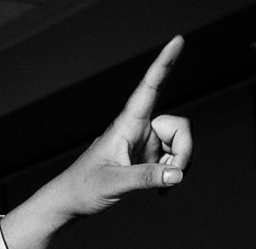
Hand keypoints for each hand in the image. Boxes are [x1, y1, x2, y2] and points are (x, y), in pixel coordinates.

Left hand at [4, 37, 192, 248]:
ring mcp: (146, 144)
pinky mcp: (148, 158)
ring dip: (179, 165)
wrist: (72, 201)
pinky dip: (173, 174)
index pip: (149, 87)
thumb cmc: (84, 187)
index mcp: (127, 124)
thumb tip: (177, 174)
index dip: (164, 63)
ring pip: (181, 145)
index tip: (178, 41)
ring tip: (161, 186)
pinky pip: (175, 160)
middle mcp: (140, 129)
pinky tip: (161, 188)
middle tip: (173, 175)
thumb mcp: (114, 183)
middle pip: (180, 127)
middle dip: (184, 151)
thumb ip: (146, 178)